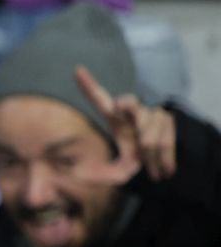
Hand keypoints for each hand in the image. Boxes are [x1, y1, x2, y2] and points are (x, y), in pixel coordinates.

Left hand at [75, 66, 175, 183]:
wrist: (156, 169)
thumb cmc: (129, 167)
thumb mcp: (112, 174)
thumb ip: (100, 175)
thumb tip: (79, 175)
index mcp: (113, 120)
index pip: (99, 99)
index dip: (88, 86)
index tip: (77, 70)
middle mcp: (131, 112)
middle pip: (131, 104)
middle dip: (133, 115)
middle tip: (140, 141)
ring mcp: (151, 114)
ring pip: (151, 124)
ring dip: (150, 149)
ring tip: (149, 167)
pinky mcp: (168, 120)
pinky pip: (166, 135)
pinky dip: (164, 155)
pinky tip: (163, 171)